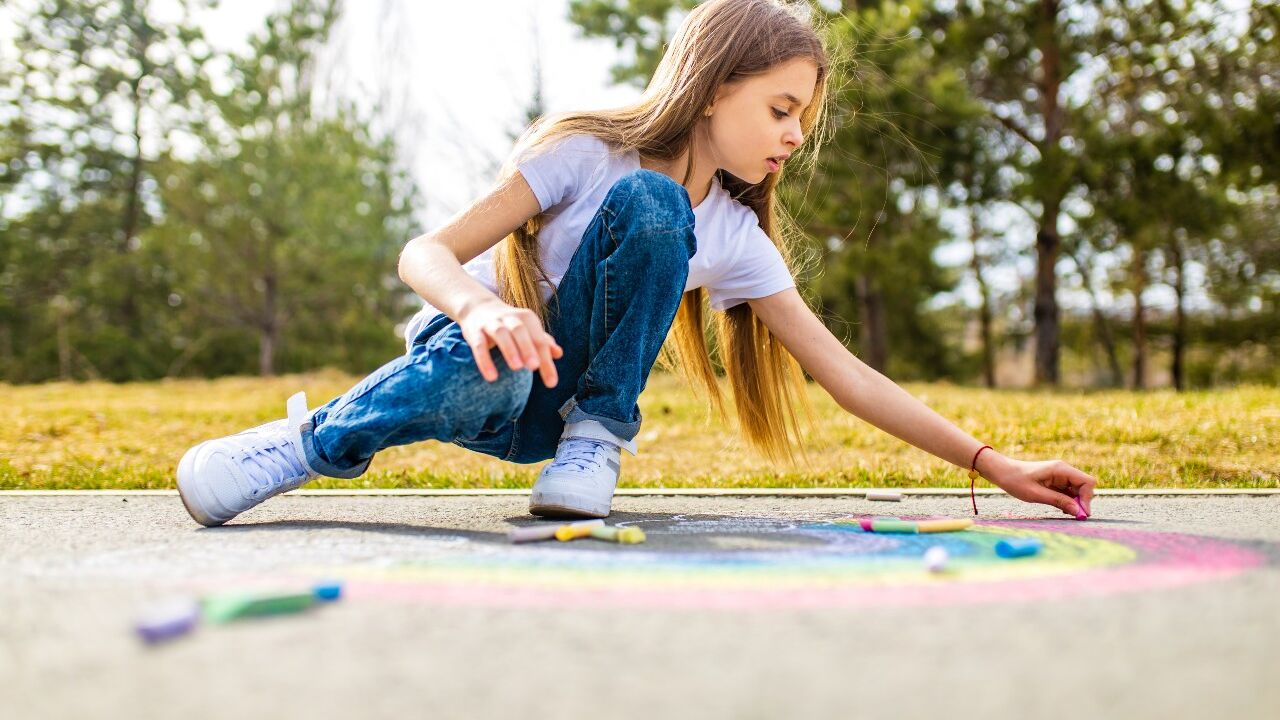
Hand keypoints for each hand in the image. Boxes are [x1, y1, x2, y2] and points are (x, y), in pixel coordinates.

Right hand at [457, 298, 562, 387]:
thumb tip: (559, 353)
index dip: (546, 360)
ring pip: (501, 334)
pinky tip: (491, 376)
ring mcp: (491, 323)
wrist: (478, 307)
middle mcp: (509, 318)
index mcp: (527, 318)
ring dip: (509, 349)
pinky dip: (484, 360)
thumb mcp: (528, 330)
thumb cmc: (509, 324)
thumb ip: (543, 342)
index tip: (551, 382)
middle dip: (528, 348)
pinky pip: (479, 345)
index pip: (539, 340)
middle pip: (520, 331)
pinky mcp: (474, 331)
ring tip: (517, 368)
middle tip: (534, 367)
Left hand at [976, 450, 1096, 517]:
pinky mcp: (1056, 481)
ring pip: (1078, 491)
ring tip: (1063, 512)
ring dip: (1074, 503)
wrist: (1003, 472)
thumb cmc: (1016, 481)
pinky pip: (1069, 492)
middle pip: (1084, 487)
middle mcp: (1064, 471)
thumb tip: (1078, 511)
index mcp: (1060, 469)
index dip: (1087, 498)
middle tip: (1074, 516)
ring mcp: (1061, 476)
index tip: (1081, 513)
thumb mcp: (1036, 494)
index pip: (1087, 482)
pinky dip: (1068, 501)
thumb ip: (1058, 501)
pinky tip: (1060, 508)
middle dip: (1082, 502)